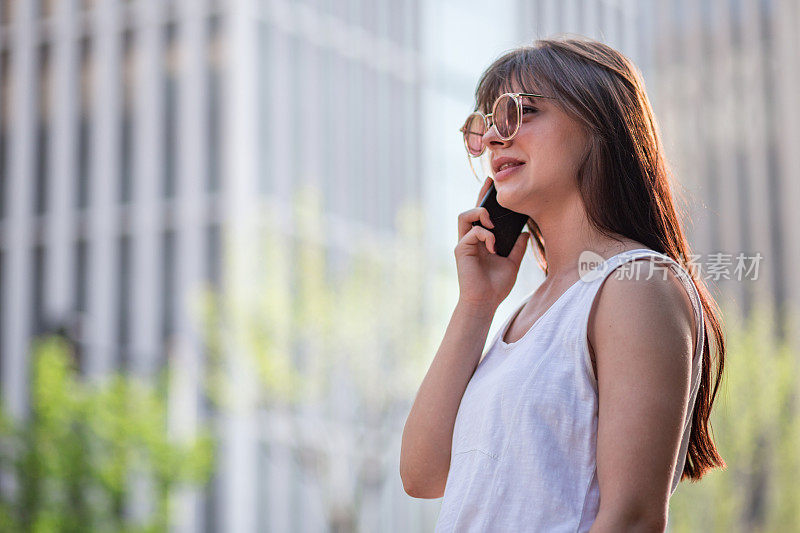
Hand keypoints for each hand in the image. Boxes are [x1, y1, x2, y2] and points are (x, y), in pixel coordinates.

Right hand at [454, 177, 529, 311]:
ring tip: (492, 223)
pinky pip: (472, 233)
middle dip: (480, 196)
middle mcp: (470, 240)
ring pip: (465, 216)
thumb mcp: (512, 263)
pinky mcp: (461, 250)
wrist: (485, 302)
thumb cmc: (496, 286)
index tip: (493, 185)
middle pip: (471, 210)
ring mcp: (464, 244)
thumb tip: (525, 232)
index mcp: (481, 241)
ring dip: (480, 214)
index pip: (482, 216)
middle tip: (491, 184)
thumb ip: (517, 247)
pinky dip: (485, 236)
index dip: (485, 199)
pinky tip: (494, 246)